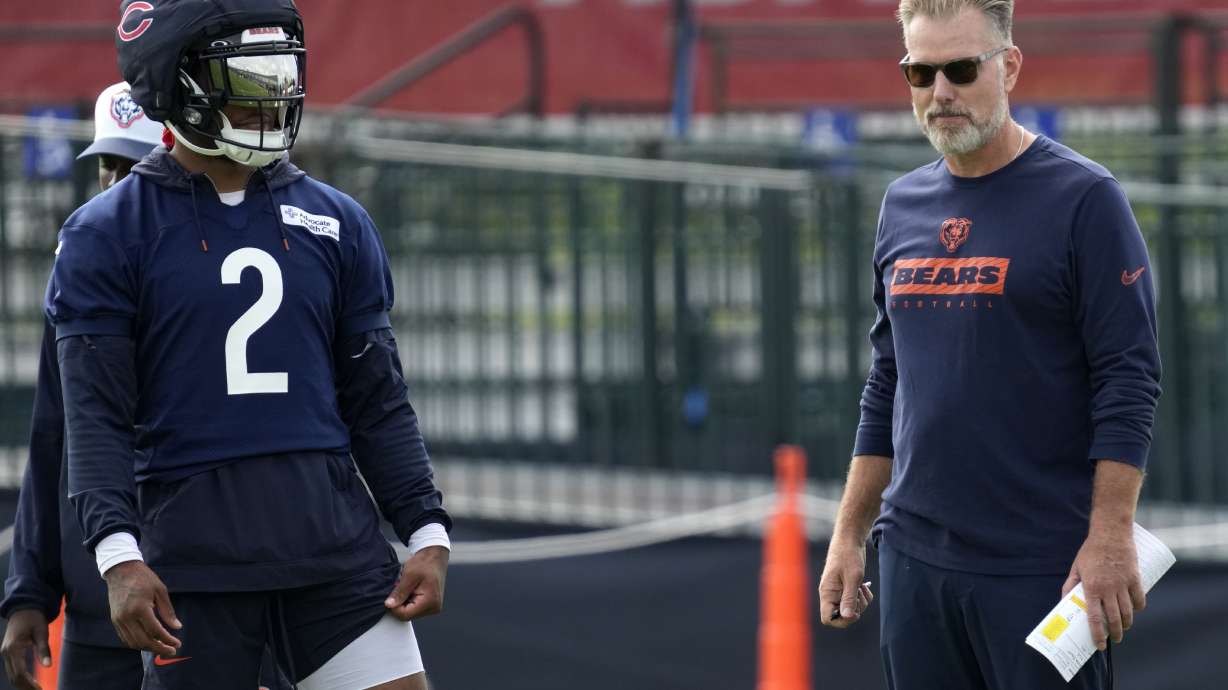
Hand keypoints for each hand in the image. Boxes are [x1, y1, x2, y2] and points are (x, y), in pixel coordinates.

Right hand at [1, 608, 50, 689]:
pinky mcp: (7, 653)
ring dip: (23, 684)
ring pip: (11, 675)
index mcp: (13, 648)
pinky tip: (31, 682)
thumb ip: (44, 649)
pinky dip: (20, 677)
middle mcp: (6, 653)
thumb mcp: (42, 632)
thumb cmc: (34, 618)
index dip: (29, 684)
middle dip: (26, 687)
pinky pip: (12, 669)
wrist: (23, 608)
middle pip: (13, 677)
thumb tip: (48, 666)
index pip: (19, 673)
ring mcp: (5, 653)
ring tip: (37, 689)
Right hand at [103, 561, 182, 655]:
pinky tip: (148, 642)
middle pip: (143, 641)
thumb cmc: (144, 578)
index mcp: (140, 608)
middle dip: (159, 648)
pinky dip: (137, 643)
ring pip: (133, 642)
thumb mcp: (160, 590)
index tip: (177, 644)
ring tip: (161, 647)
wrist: (121, 570)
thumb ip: (168, 611)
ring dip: (147, 648)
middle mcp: (127, 617)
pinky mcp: (115, 620)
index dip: (167, 640)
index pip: (155, 631)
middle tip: (171, 651)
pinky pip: (125, 637)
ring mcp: (118, 619)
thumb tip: (177, 627)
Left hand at [385, 546, 448, 620]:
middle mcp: (433, 608)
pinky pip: (413, 607)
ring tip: (406, 587)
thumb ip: (399, 592)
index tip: (391, 594)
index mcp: (430, 602)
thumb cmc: (425, 562)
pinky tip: (410, 589)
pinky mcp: (429, 604)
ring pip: (409, 612)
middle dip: (399, 603)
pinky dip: (408, 599)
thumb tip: (388, 605)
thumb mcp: (409, 575)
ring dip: (403, 601)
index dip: (394, 606)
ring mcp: (432, 607)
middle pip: (407, 615)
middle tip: (399, 587)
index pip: (405, 615)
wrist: (435, 556)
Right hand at [818, 540, 873, 628]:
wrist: (850, 540)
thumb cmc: (848, 556)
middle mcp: (830, 595)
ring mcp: (838, 592)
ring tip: (862, 587)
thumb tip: (847, 617)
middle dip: (855, 609)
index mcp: (827, 593)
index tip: (853, 611)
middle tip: (859, 595)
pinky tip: (864, 585)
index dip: (841, 620)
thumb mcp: (852, 578)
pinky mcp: (846, 588)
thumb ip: (849, 598)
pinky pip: (856, 601)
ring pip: (851, 609)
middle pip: (841, 616)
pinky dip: (863, 597)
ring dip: (861, 602)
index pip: (828, 618)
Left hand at [1062, 531, 1145, 649]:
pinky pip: (1139, 599)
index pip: (1095, 617)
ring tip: (1123, 628)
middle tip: (1114, 639)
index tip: (1100, 645)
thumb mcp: (1076, 568)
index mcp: (1091, 588)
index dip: (1098, 634)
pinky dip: (1138, 608)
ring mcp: (1123, 584)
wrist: (1111, 534)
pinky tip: (1134, 612)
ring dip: (1127, 624)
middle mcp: (1108, 589)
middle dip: (1115, 633)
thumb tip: (1063, 602)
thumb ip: (1070, 586)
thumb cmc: (1090, 551)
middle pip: (1114, 619)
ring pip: (1128, 612)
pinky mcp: (1135, 579)